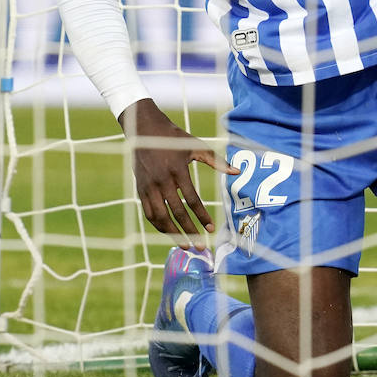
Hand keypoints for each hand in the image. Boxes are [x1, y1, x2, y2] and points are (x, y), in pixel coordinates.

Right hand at [119, 99, 238, 249]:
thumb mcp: (196, 145)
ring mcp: (149, 186)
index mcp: (177, 170)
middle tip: (200, 246)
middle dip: (189, 232)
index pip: (192, 200)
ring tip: (185, 246)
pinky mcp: (140, 189)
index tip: (210, 229)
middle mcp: (162, 180)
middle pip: (176, 213)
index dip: (202, 216)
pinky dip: (158, 225)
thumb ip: (216, 160)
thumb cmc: (173, 138)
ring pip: (160, 217)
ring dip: (172, 234)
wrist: (144, 130)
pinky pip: (149, 213)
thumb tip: (236, 172)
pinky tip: (169, 233)